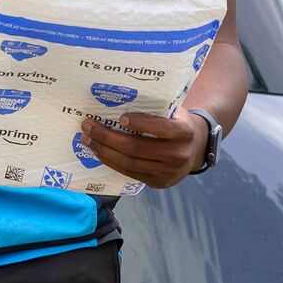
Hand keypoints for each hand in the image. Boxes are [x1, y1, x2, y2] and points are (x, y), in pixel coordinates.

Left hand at [78, 110, 207, 188]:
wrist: (195, 150)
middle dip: (108, 136)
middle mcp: (178, 154)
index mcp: (184, 132)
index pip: (160, 127)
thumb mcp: (175, 113)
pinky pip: (130, 172)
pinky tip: (99, 152)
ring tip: (88, 139)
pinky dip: (111, 162)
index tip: (120, 117)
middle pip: (136, 147)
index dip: (139, 123)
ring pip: (129, 162)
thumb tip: (119, 99)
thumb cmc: (178, 125)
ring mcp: (167, 172)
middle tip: (89, 126)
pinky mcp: (158, 183)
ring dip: (104, 150)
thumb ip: (156, 110)